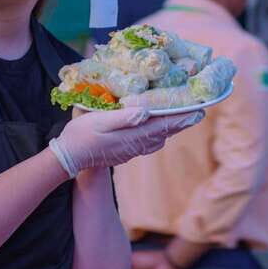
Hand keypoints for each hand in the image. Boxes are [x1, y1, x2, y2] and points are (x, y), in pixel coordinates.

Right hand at [50, 108, 204, 177]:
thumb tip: (144, 112)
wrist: (69, 158)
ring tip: (182, 117)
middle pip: (165, 132)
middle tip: (198, 112)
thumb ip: (123, 117)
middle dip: (182, 121)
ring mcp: (131, 150)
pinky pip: (149, 142)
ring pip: (158, 138)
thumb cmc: (80, 136)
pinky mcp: (125, 151)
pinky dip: (159, 133)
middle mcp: (136, 145)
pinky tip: (158, 130)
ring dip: (171, 127)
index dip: (182, 117)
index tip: (199, 110)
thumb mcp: (99, 121)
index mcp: (133, 135)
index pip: (164, 125)